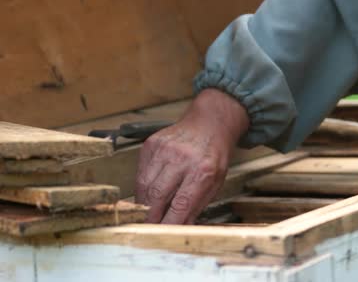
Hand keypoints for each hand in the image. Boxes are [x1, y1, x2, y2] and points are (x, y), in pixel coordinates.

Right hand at [136, 89, 248, 223]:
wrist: (209, 123)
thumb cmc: (214, 155)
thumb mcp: (216, 182)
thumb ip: (198, 205)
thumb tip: (181, 227)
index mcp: (202, 171)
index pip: (180, 205)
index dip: (167, 223)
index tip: (161, 235)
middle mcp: (181, 158)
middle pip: (156, 196)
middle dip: (150, 217)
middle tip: (148, 228)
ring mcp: (164, 149)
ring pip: (143, 185)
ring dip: (143, 204)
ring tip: (147, 212)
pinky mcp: (151, 144)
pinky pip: (140, 172)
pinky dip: (142, 186)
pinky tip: (148, 192)